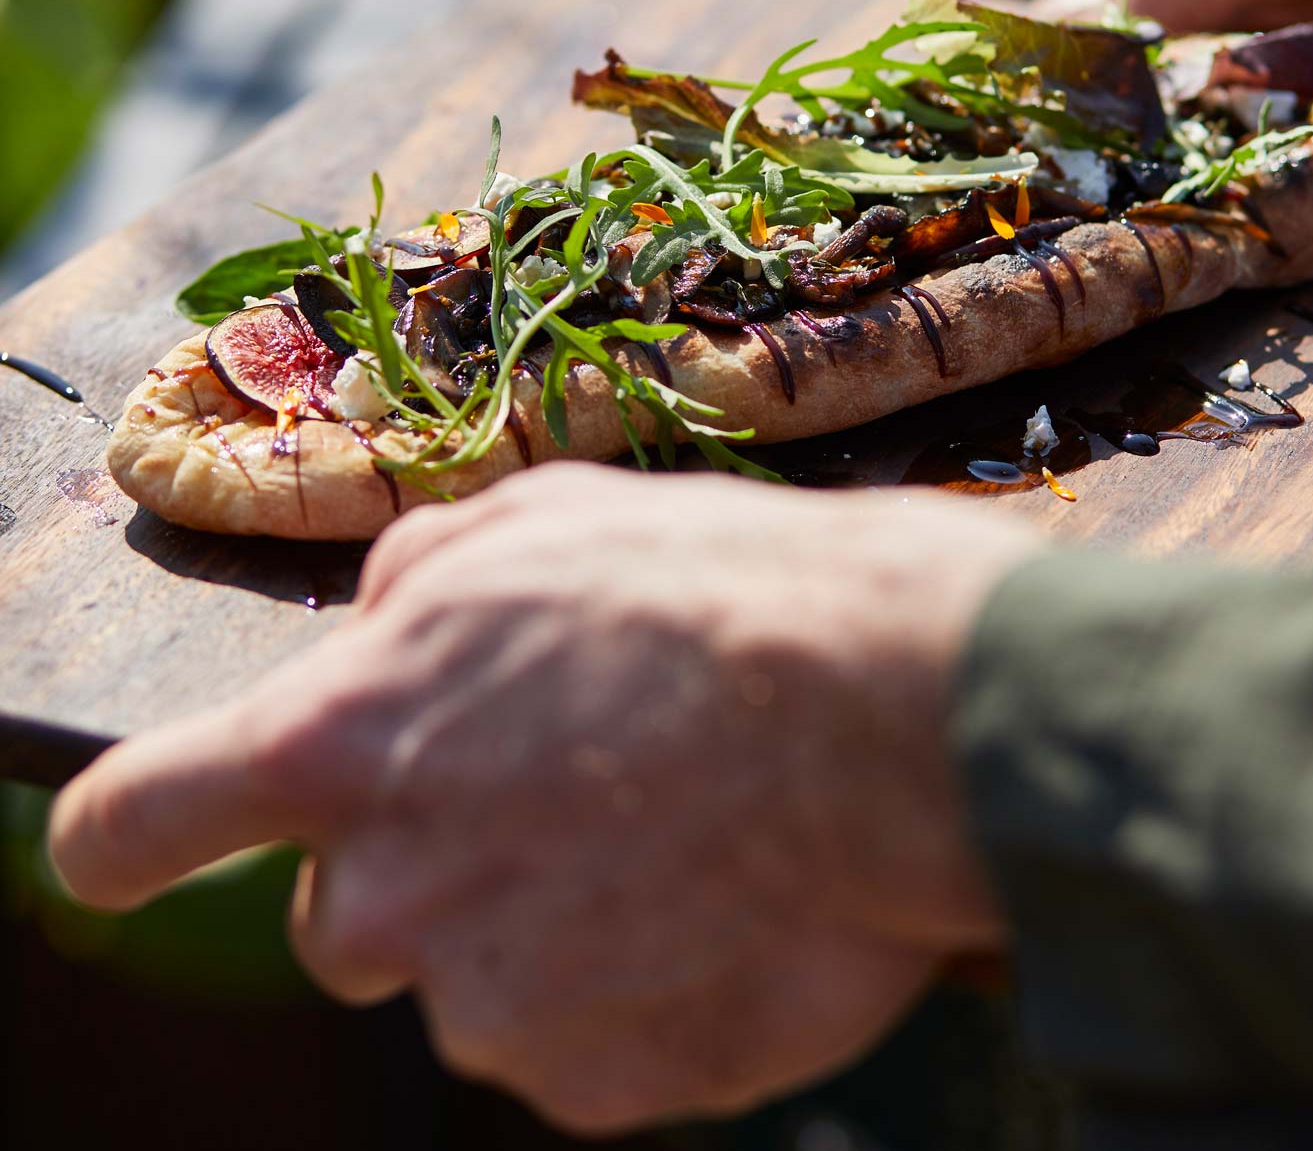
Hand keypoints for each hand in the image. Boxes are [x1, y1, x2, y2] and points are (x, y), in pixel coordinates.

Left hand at [50, 464, 1038, 1132]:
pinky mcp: (596, 1086)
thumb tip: (378, 637)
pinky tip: (714, 897)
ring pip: (476, 983)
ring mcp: (488, 1011)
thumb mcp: (533, 523)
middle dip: (423, 869)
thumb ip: (413, 586)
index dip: (128, 839)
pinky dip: (632, 990)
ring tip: (672, 829)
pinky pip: (581, 1046)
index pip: (138, 822)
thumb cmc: (710, 596)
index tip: (129, 854)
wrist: (888, 713)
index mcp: (340, 745)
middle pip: (345, 921)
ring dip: (546, 927)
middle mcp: (385, 897)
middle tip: (563, 791)